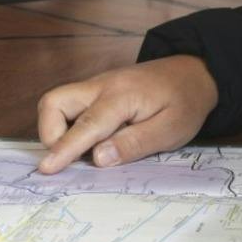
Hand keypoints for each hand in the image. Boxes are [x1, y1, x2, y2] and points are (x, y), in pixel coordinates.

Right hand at [36, 55, 218, 173]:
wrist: (193, 73)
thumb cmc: (185, 102)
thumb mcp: (171, 129)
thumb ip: (134, 143)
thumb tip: (98, 158)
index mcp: (121, 95)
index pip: (86, 124)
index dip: (65, 148)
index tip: (47, 168)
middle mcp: (100, 86)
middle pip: (54, 103)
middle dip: (51, 135)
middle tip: (73, 159)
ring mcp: (95, 86)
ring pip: (56, 103)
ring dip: (58, 131)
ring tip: (85, 151)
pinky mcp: (95, 92)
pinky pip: (69, 107)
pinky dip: (69, 126)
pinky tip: (92, 141)